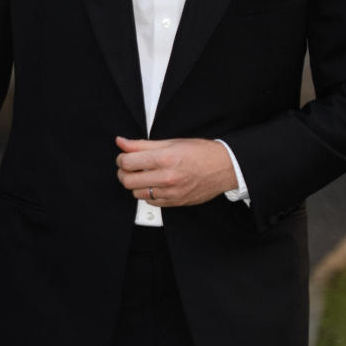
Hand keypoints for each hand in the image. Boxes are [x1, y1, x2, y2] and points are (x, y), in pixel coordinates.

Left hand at [115, 136, 237, 206]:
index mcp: (165, 159)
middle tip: (128, 168)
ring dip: (136, 184)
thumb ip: (143, 144)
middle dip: (123, 173)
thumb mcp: (171, 142)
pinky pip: (150, 202)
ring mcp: (171, 193)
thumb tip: (121, 142)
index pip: (128, 162)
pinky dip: (148, 193)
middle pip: (128, 181)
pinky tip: (154, 184)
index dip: (121, 159)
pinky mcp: (175, 202)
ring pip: (137, 193)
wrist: (224, 167)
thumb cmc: (200, 153)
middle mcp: (167, 177)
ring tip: (143, 175)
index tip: (123, 157)